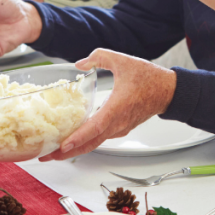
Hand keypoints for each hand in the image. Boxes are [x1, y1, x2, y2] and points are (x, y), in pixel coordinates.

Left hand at [38, 49, 176, 160]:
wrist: (168, 91)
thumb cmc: (149, 78)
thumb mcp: (122, 60)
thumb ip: (98, 57)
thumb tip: (79, 63)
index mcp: (117, 108)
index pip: (95, 128)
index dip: (78, 138)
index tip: (63, 146)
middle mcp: (118, 123)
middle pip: (90, 143)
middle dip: (67, 152)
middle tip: (46, 156)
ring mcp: (120, 128)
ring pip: (94, 143)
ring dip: (74, 149)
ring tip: (54, 152)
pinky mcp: (121, 128)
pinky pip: (100, 138)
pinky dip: (85, 142)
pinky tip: (73, 140)